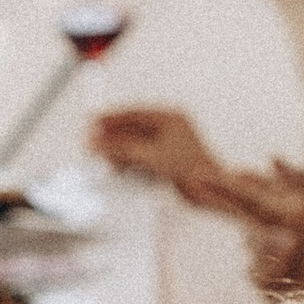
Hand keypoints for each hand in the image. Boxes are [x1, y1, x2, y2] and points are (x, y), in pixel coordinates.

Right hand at [88, 107, 233, 209]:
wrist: (209, 189)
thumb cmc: (192, 168)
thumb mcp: (151, 155)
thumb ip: (123, 148)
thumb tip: (102, 143)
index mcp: (171, 118)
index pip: (134, 113)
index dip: (112, 118)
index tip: (94, 122)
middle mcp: (171, 129)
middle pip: (133, 128)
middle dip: (113, 137)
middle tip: (95, 142)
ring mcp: (169, 146)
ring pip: (137, 143)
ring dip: (120, 150)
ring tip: (105, 157)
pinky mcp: (168, 162)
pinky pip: (142, 156)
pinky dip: (130, 161)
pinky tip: (120, 167)